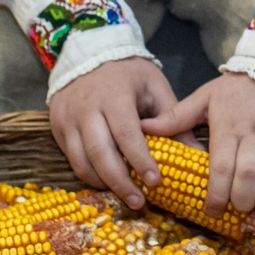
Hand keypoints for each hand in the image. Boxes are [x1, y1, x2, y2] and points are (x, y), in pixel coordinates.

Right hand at [48, 57, 179, 208]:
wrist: (89, 53)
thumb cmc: (129, 73)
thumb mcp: (155, 87)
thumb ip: (173, 119)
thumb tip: (197, 153)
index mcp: (114, 96)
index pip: (126, 134)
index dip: (140, 161)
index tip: (155, 182)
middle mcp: (87, 109)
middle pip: (101, 153)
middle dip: (121, 182)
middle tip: (140, 201)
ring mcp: (68, 119)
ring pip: (82, 161)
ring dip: (104, 184)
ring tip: (126, 195)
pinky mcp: (57, 128)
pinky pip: (72, 160)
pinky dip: (89, 176)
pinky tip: (108, 182)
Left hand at [150, 71, 254, 220]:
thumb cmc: (241, 85)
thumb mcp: (207, 95)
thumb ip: (177, 116)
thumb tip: (143, 128)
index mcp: (229, 126)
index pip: (220, 168)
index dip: (216, 196)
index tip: (211, 212)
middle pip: (249, 178)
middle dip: (242, 203)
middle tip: (237, 215)